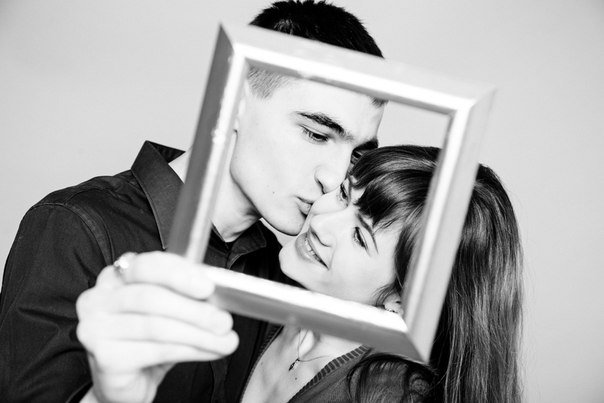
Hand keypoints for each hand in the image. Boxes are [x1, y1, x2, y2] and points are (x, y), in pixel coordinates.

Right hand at [76, 252, 237, 402]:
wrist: (128, 382)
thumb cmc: (148, 340)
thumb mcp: (170, 310)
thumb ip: (187, 296)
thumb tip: (218, 298)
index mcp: (116, 276)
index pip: (147, 266)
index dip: (179, 274)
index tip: (208, 287)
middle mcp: (99, 298)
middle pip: (151, 297)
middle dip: (194, 310)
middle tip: (223, 321)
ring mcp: (96, 327)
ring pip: (155, 325)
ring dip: (197, 334)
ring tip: (223, 340)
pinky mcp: (104, 356)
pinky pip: (154, 350)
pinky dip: (188, 351)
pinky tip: (207, 352)